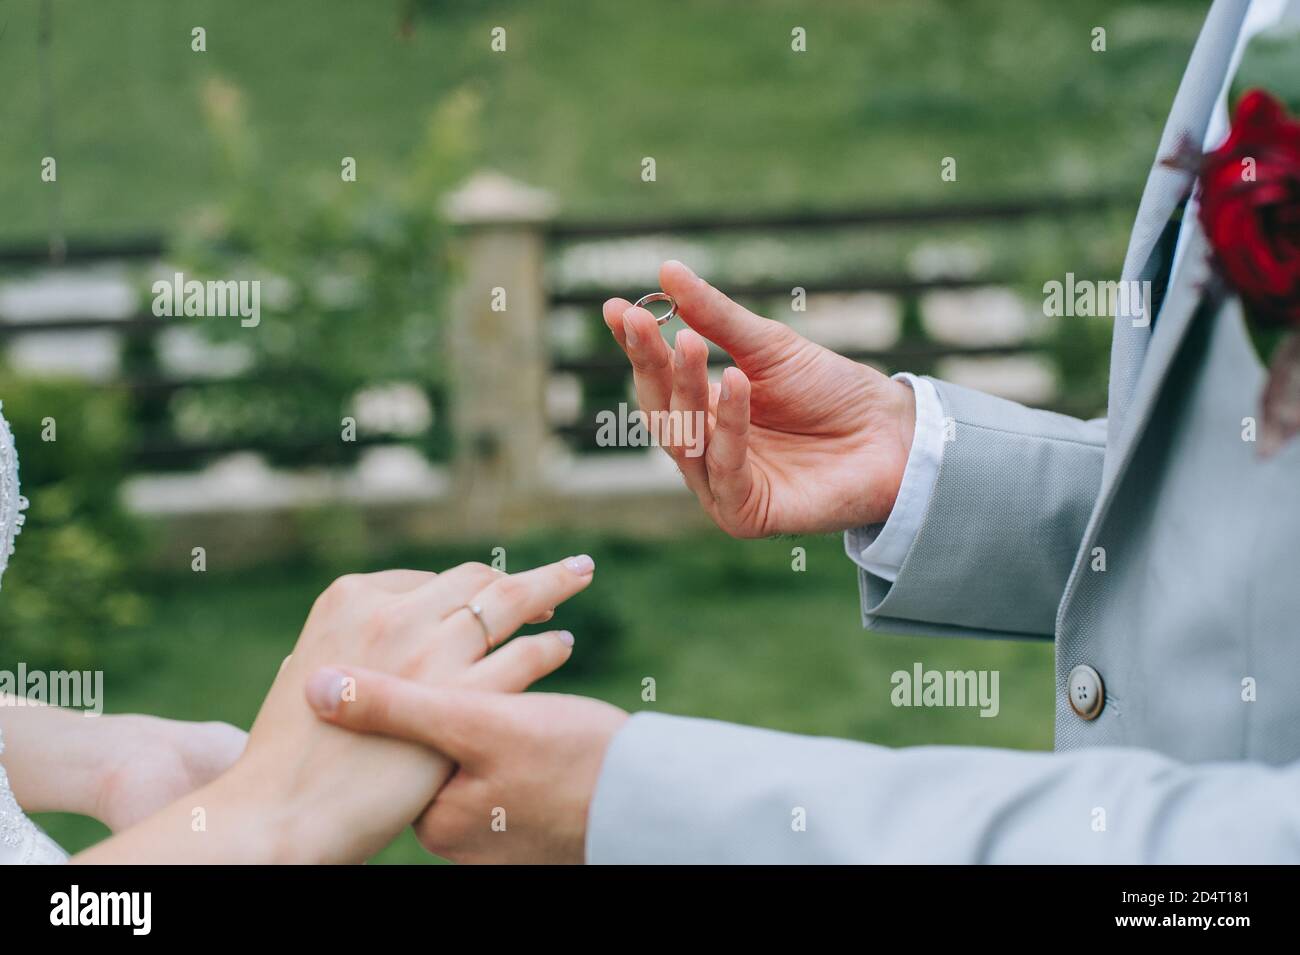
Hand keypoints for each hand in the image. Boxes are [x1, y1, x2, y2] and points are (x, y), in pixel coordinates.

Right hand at [74, 556, 594, 863]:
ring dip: (549, 588)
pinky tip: (562, 645)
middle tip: (557, 579)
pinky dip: (548, 646)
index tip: (493, 590)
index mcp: (350, 598)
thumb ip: (350, 650)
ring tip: (577, 579)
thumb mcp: (310, 675)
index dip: (468, 586)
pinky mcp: (460, 696)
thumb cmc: (289, 755)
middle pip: (475, 580)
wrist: (282, 811)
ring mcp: (429, 650)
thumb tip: (372, 646)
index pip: (430, 579)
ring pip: (509, 603)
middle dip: (518, 578)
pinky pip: (523, 657)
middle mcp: (394, 612)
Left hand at [308, 670, 626, 863]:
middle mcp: (455, 835)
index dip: (423, 674)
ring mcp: (495, 836)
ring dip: (495, 712)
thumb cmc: (571, 763)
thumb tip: (315, 688)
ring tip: (537, 712)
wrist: (655, 806)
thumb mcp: (478, 725)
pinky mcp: (530, 825)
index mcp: (431, 814)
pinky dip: (521, 741)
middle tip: (507, 689)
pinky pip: (509, 769)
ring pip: (476, 749)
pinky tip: (553, 731)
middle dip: (463, 696)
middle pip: (439, 743)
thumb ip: (396, 707)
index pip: (406, 730)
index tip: (446, 645)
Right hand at [604, 260, 915, 535]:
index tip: (614, 309)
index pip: (658, 377)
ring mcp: (719, 486)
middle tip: (643, 322)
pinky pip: (725, 468)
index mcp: (702, 414)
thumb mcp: (768, 346)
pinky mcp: (744, 514)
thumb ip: (715, 317)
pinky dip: (729, 426)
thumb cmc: (830, 392)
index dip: (636, 345)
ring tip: (691, 343)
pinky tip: (735, 383)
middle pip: (662, 409)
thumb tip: (666, 270)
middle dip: (650, 364)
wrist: (892, 435)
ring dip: (687, 388)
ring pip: (686, 439)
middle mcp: (703, 452)